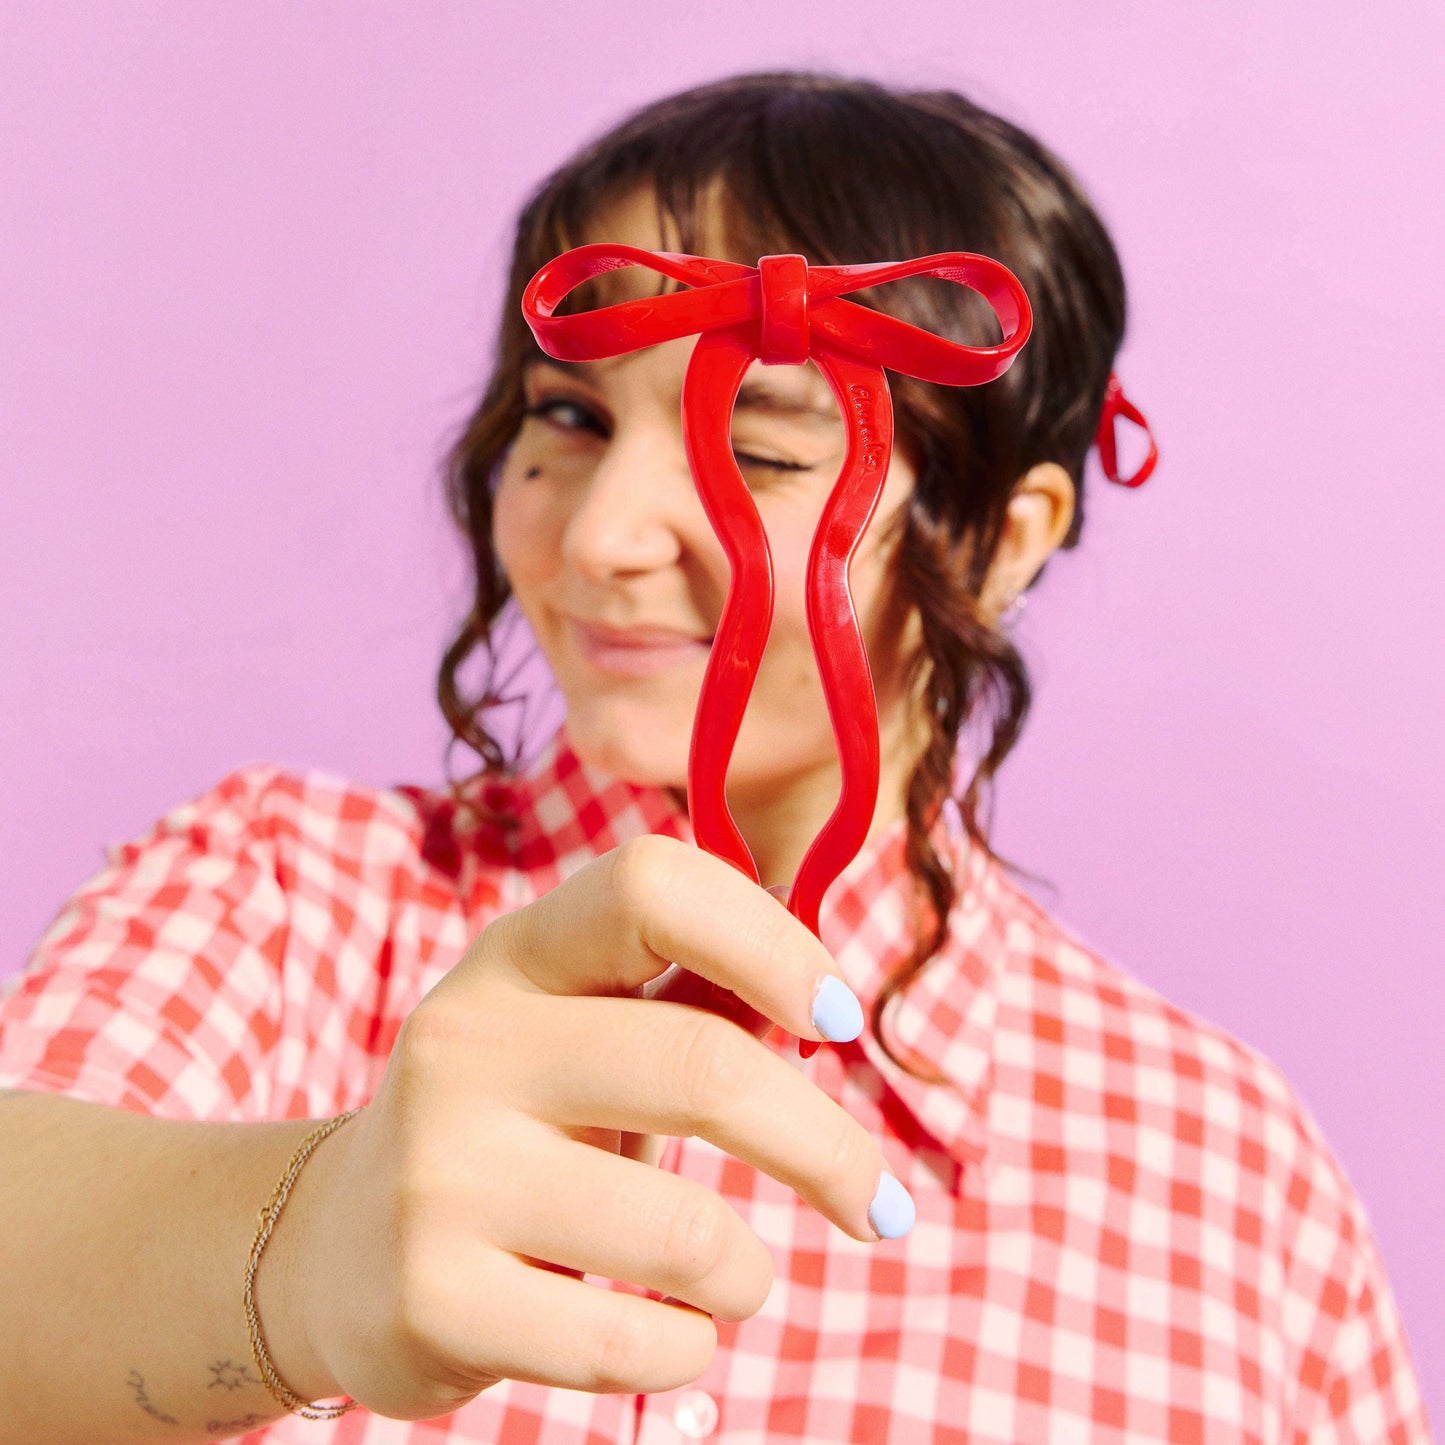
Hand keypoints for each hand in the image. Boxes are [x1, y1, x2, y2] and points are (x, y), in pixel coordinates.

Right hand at [290, 835, 904, 1420]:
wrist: (334, 1246)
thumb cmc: (511, 1120)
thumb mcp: (569, 1027)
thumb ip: (684, 996)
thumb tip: (826, 996)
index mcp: (517, 958)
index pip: (653, 886)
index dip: (770, 938)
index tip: (836, 1018)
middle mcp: (468, 1043)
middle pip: (705, 1069)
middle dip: (828, 1150)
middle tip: (877, 1204)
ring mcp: (441, 1170)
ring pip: (684, 1232)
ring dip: (750, 1272)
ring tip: (740, 1279)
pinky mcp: (431, 1297)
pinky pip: (628, 1341)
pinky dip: (690, 1346)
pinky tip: (676, 1333)